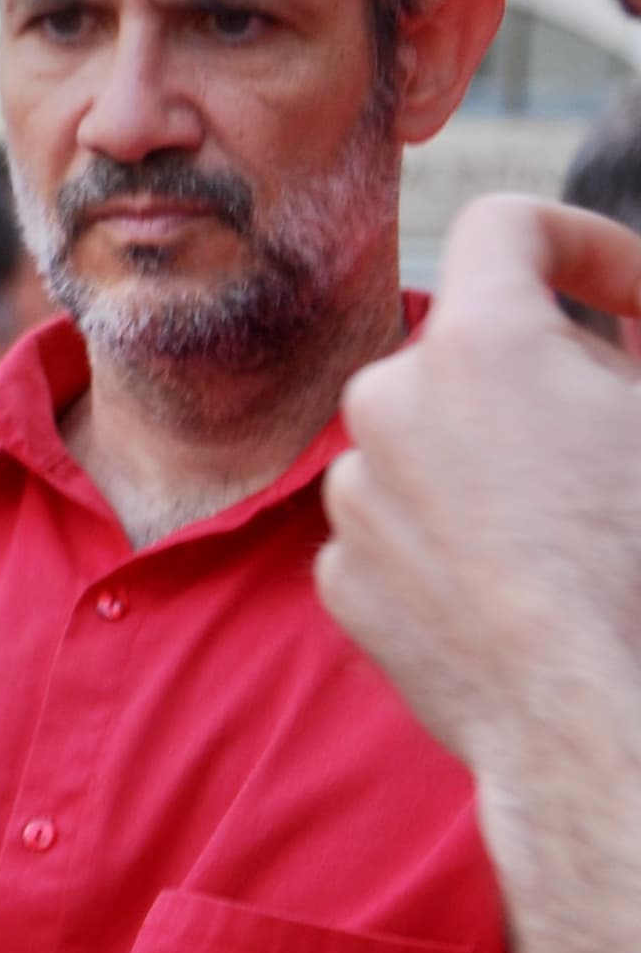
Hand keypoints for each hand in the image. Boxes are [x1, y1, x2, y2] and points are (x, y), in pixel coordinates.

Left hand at [320, 195, 640, 773]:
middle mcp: (389, 400)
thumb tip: (618, 344)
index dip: (587, 247)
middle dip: (548, 381)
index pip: (508, 226)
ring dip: (497, 467)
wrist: (605, 726)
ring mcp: (353, 494)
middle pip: (473, 350)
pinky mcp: (341, 576)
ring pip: (433, 445)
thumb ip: (635, 348)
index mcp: (480, 343)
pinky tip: (523, 599)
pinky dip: (459, 545)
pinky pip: (404, 530)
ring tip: (573, 541)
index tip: (635, 304)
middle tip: (618, 449)